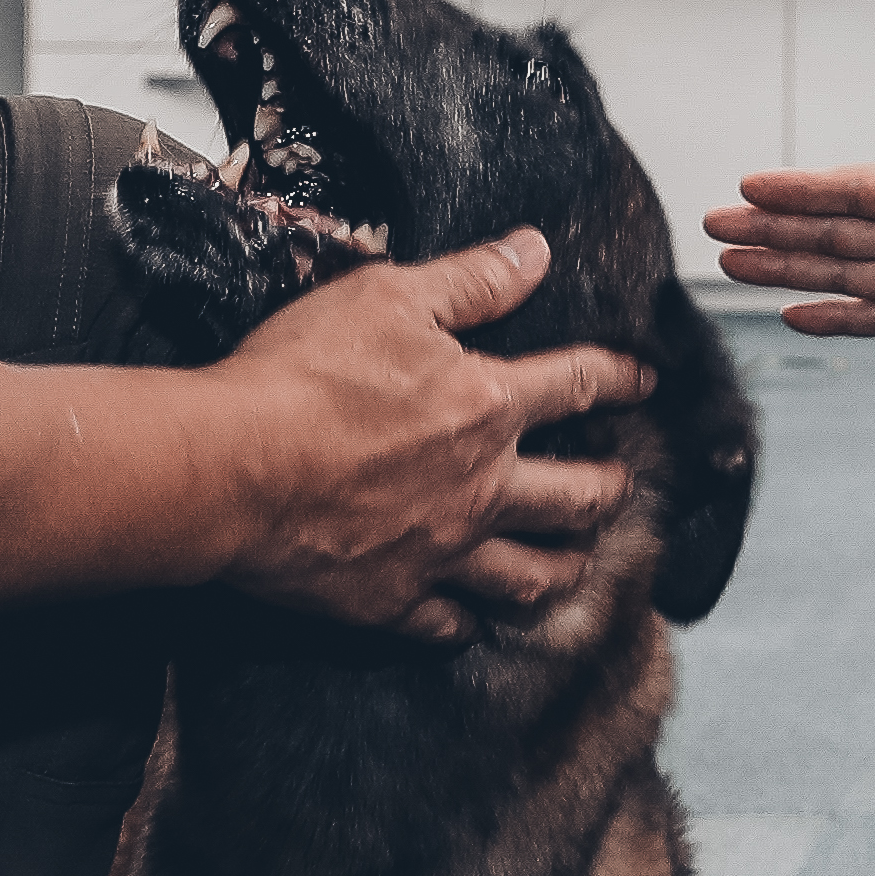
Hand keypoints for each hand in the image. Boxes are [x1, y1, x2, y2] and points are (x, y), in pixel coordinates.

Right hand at [208, 231, 649, 640]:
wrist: (231, 468)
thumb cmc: (301, 376)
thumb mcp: (388, 298)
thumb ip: (471, 280)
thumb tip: (534, 252)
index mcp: (487, 407)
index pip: (578, 386)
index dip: (619, 378)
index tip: (644, 381)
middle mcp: (482, 488)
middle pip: (578, 497)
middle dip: (611, 488)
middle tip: (623, 485)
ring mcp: (442, 552)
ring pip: (530, 575)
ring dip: (562, 567)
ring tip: (576, 562)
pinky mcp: (392, 599)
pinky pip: (448, 623)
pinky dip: (466, 622)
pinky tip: (472, 619)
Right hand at [706, 64, 874, 342]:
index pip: (863, 190)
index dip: (807, 189)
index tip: (751, 183)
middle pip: (837, 231)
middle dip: (775, 227)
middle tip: (711, 224)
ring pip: (846, 273)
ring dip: (789, 267)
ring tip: (732, 262)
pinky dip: (838, 318)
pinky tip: (794, 313)